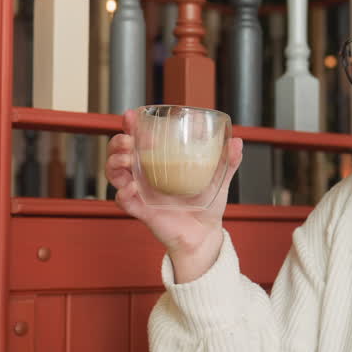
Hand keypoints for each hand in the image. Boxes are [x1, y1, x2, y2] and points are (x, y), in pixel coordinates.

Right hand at [105, 109, 243, 280]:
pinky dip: (122, 194)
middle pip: (119, 154)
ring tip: (127, 158)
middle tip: (129, 141)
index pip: (138, 139)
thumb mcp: (219, 180)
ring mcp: (141, 193)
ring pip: (114, 175)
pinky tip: (131, 188)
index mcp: (158, 163)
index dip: (130, 126)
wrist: (205, 235)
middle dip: (117, 143)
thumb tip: (237, 141)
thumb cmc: (207, 205)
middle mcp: (145, 176)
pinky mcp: (142, 211)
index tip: (131, 116)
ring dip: (115, 163)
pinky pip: (124, 202)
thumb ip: (227, 161)